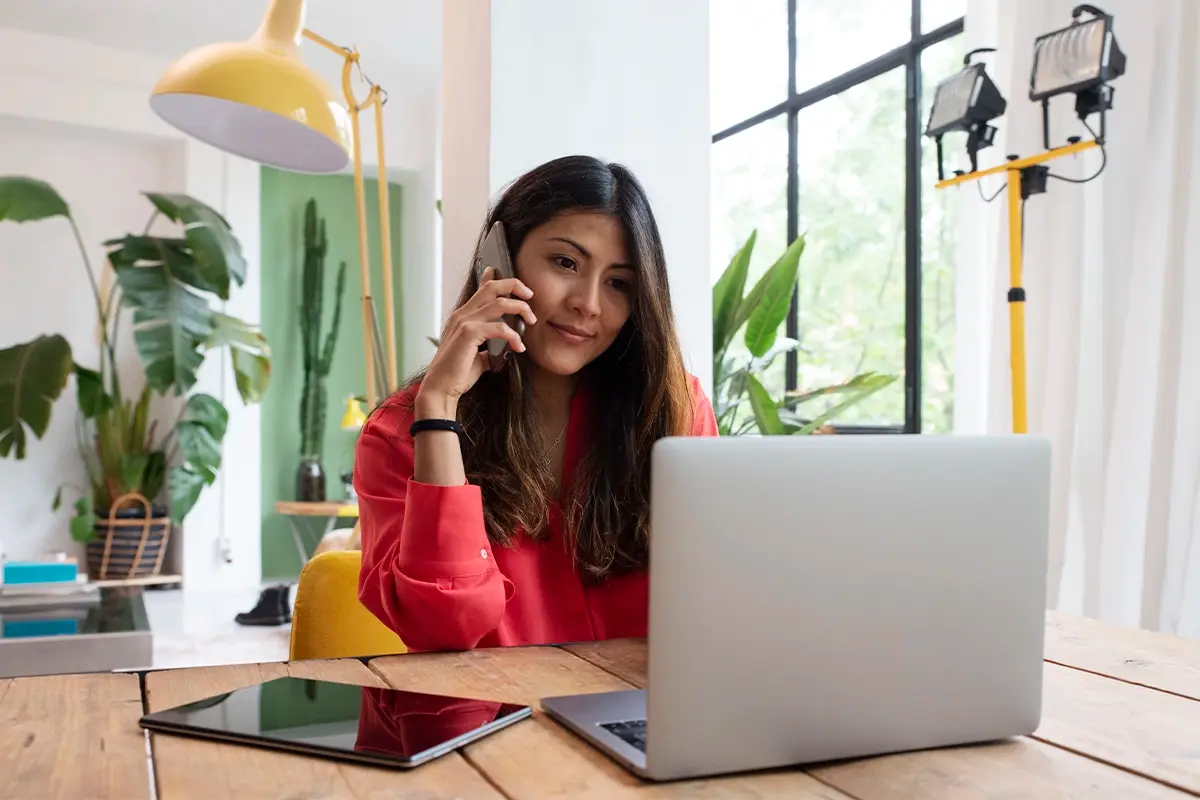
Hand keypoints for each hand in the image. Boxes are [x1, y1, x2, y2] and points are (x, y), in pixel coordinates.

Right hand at [416, 267, 535, 417]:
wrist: (441, 389)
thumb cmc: (456, 375)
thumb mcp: (476, 357)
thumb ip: (487, 348)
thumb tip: (502, 351)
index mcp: (463, 317)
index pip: (481, 289)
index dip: (497, 278)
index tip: (516, 281)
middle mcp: (462, 315)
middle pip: (492, 287)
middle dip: (515, 285)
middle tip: (530, 295)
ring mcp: (464, 323)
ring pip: (499, 303)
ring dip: (520, 308)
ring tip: (532, 320)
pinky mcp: (469, 334)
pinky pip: (499, 327)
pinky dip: (514, 336)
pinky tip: (519, 347)